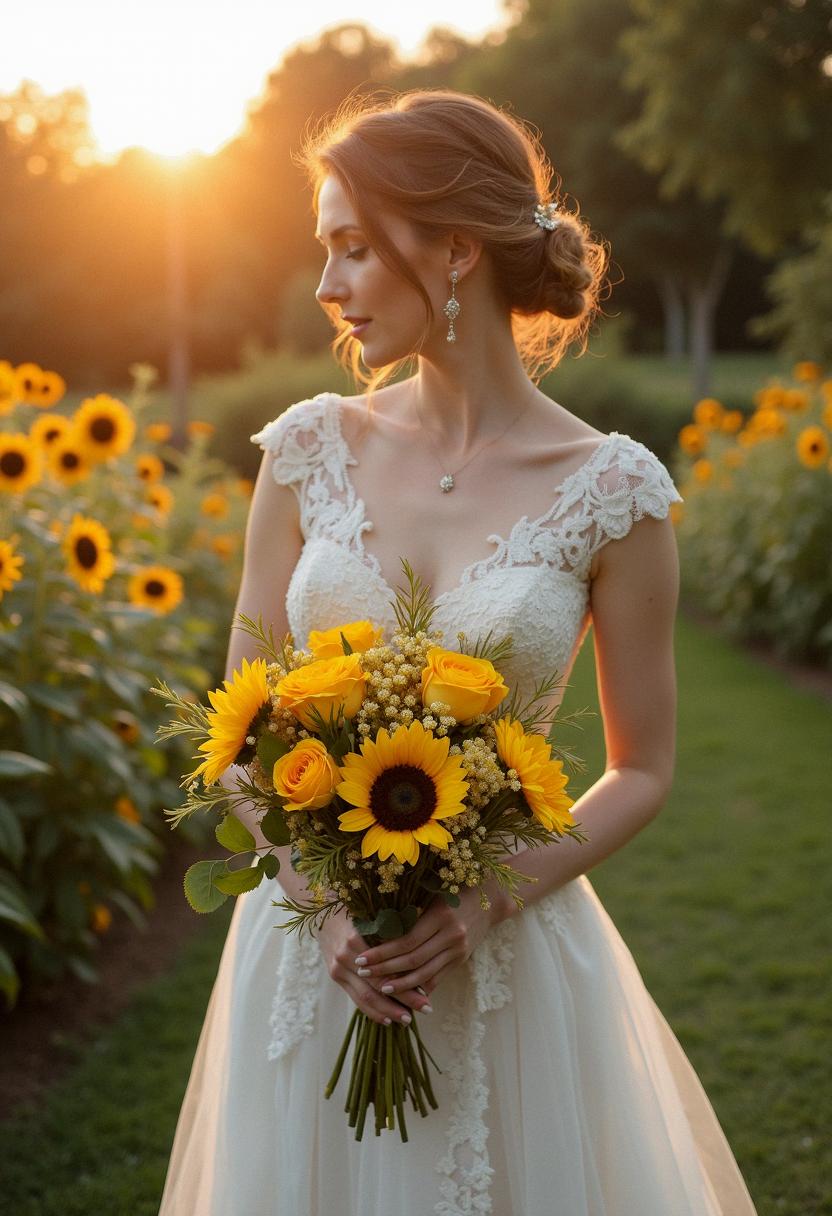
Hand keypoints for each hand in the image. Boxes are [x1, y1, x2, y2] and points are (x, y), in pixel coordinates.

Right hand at [317, 906, 432, 1026]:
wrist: (322, 914)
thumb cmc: (355, 910)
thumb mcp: (372, 916)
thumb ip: (390, 934)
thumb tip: (420, 955)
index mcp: (355, 939)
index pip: (385, 969)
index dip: (406, 984)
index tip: (427, 993)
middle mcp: (345, 956)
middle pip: (377, 987)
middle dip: (403, 1001)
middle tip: (425, 1009)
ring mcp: (337, 968)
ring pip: (365, 998)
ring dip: (388, 1011)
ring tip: (407, 1020)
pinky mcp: (335, 976)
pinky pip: (355, 998)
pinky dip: (372, 1011)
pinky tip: (387, 1019)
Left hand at [350, 887, 506, 1001]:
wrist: (492, 899)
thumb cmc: (454, 890)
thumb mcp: (433, 896)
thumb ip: (411, 912)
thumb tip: (376, 930)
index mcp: (441, 915)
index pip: (406, 941)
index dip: (382, 952)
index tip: (362, 957)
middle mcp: (452, 935)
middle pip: (413, 959)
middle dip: (386, 969)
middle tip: (363, 973)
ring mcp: (458, 950)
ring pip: (425, 973)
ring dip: (401, 984)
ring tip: (381, 988)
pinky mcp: (461, 960)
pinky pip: (437, 978)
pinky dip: (420, 987)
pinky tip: (404, 993)